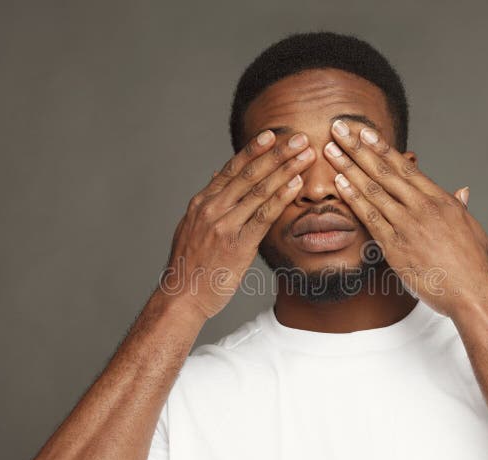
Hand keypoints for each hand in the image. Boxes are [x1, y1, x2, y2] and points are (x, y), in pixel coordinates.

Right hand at [160, 130, 314, 318]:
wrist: (182, 297)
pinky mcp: (237, 244)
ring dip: (286, 169)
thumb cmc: (191, 266)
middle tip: (298, 138)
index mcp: (202, 202)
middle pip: (249, 173)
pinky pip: (264, 215)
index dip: (253, 150)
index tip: (272, 135)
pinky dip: (281, 197)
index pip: (232, 169)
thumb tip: (216, 177)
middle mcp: (212, 208)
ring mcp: (224, 225)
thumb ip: (207, 203)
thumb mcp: (192, 227)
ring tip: (305, 155)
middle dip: (276, 153)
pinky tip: (297, 184)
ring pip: (259, 189)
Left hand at [323, 119, 487, 317]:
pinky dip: (353, 198)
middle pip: (384, 171)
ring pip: (373, 189)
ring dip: (348, 167)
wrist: (475, 293)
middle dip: (358, 148)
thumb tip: (462, 192)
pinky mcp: (396, 246)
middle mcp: (423, 207)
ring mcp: (408, 225)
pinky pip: (369, 217)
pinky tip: (339, 183)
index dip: (382, 147)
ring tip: (331, 150)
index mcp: (441, 200)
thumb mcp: (472, 228)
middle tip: (339, 128)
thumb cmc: (475, 265)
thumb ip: (460, 207)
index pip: (405, 167)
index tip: (364, 132)